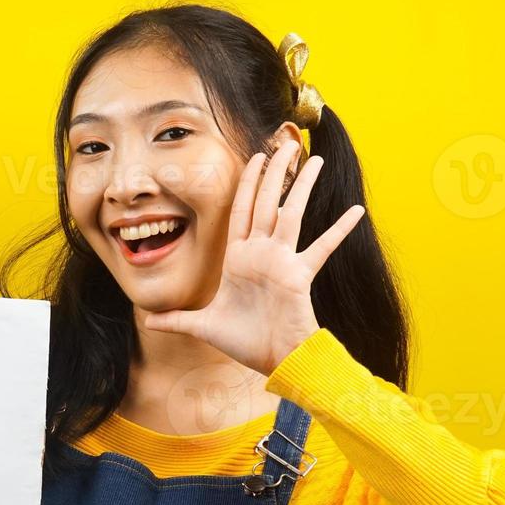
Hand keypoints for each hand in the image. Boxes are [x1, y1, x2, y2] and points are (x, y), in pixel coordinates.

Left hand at [143, 139, 364, 375]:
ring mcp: (282, 261)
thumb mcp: (202, 326)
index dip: (247, 183)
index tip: (255, 158)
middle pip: (266, 202)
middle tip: (285, 143)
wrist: (273, 360)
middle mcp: (261, 253)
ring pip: (292, 213)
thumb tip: (148, 319)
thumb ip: (177, 319)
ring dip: (302, 186)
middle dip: (274, 172)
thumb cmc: (243, 343)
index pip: (241, 211)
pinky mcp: (299, 274)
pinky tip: (356, 210)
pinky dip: (339, 230)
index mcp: (239, 259)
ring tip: (314, 158)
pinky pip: (322, 247)